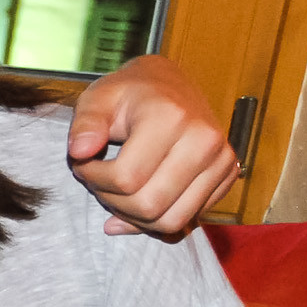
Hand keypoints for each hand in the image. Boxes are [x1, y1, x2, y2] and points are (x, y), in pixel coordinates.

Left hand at [67, 55, 238, 234]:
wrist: (172, 85)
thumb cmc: (130, 93)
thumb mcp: (98, 98)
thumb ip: (85, 124)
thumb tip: (79, 152)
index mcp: (171, 118)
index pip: (126, 178)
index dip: (93, 179)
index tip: (83, 163)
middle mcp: (204, 141)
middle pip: (149, 205)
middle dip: (112, 201)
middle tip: (99, 181)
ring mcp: (222, 161)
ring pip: (170, 221)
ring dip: (134, 217)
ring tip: (117, 191)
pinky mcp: (227, 176)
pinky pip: (187, 220)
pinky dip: (156, 219)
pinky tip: (138, 199)